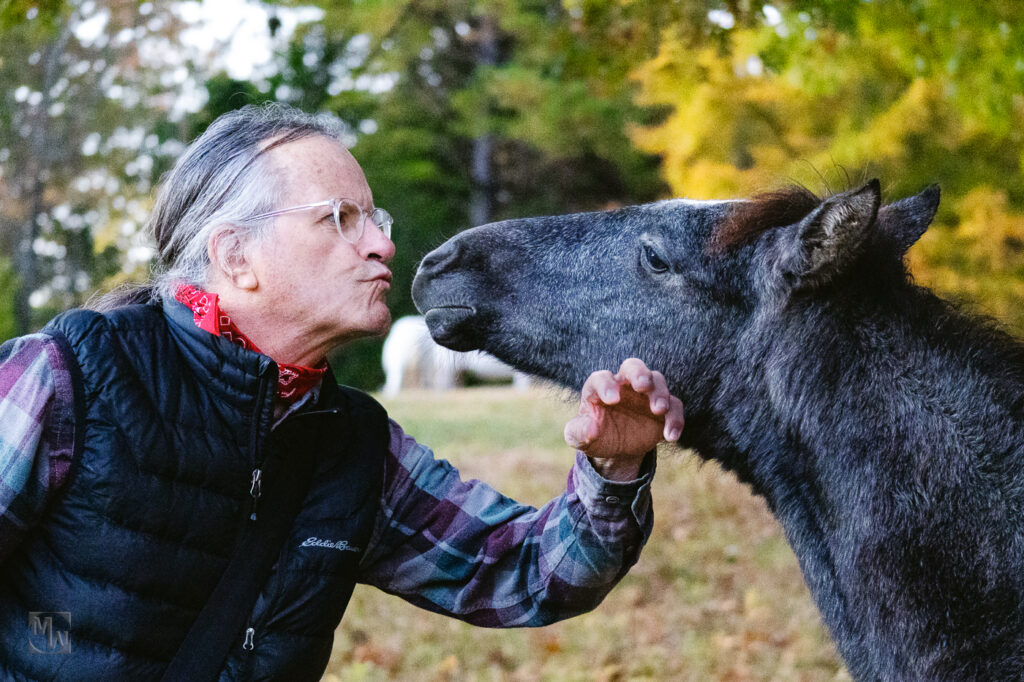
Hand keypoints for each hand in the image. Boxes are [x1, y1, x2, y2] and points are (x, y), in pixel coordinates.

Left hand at [564, 358, 683, 479]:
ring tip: (659, 411)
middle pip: (633, 366)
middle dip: (639, 374)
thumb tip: (591, 428)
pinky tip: (670, 436)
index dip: (606, 386)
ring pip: (657, 381)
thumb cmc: (594, 435)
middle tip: (643, 386)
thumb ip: (579, 432)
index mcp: (599, 387)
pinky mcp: (664, 408)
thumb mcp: (579, 437)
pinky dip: (675, 419)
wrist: (615, 448)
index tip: (613, 400)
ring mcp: (645, 394)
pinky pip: (674, 406)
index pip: (601, 378)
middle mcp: (624, 385)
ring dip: (660, 394)